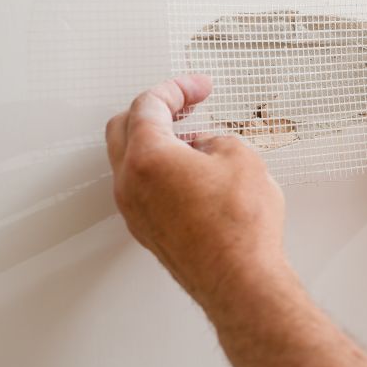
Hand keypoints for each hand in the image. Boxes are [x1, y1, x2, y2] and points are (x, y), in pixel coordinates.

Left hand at [105, 75, 286, 303]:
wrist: (240, 278)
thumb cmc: (240, 228)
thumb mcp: (242, 158)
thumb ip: (218, 139)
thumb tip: (209, 146)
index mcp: (148, 157)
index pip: (149, 105)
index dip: (177, 88)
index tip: (198, 87)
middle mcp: (131, 183)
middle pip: (125, 128)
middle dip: (156, 110)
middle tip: (186, 103)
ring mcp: (135, 210)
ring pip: (131, 160)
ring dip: (158, 140)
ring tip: (195, 138)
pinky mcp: (148, 230)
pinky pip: (143, 187)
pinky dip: (160, 168)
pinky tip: (192, 171)